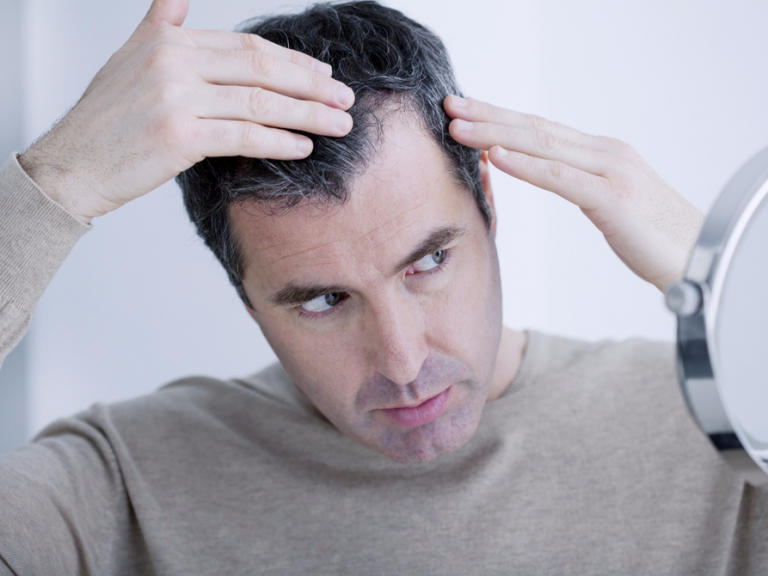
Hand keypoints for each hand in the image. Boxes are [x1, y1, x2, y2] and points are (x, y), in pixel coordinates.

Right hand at [18, 0, 353, 223]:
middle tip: (345, 99)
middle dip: (312, 85)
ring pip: (259, 103)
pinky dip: (279, 142)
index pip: (248, 47)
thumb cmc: (105, 120)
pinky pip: (243, 137)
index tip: (324, 75)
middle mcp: (173, 63)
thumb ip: (160, 24)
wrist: (72, 165)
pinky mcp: (179, 136)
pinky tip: (304, 147)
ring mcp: (176, 98)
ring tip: (339, 125)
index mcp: (169, 41)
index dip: (292, 61)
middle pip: (261, 69)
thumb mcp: (129, 58)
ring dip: (308, 115)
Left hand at [444, 95, 704, 291]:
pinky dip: (525, 165)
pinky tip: (496, 156)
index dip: (500, 116)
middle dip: (488, 115)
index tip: (465, 109)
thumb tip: (540, 172)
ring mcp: (610, 171)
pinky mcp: (613, 198)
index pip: (540, 128)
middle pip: (535, 128)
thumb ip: (576, 182)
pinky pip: (561, 178)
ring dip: (496, 134)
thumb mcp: (607, 201)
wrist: (700, 255)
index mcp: (600, 153)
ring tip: (459, 127)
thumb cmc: (652, 234)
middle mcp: (604, 152)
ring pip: (542, 145)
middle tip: (449, 104)